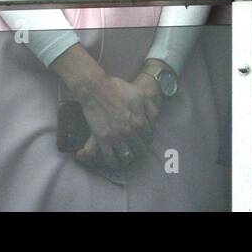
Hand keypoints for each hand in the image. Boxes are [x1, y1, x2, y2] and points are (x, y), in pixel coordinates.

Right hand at [51, 46, 159, 172]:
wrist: (97, 89)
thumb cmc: (119, 89)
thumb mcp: (141, 95)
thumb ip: (151, 109)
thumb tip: (155, 123)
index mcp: (140, 122)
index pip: (148, 138)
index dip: (148, 140)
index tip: (144, 141)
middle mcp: (129, 132)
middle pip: (139, 149)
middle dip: (140, 150)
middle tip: (137, 149)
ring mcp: (115, 137)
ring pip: (126, 156)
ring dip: (129, 158)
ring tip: (128, 156)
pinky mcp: (102, 140)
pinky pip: (110, 157)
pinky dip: (114, 162)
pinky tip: (115, 161)